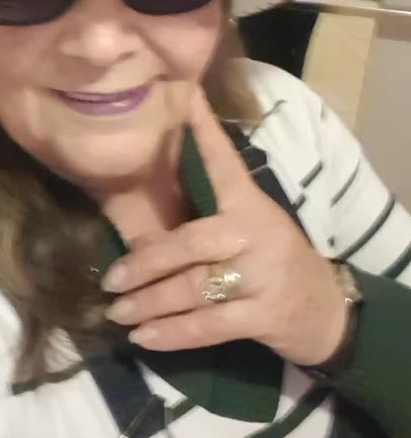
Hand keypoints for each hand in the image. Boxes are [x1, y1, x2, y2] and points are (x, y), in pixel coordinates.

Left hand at [103, 91, 346, 365]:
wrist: (326, 311)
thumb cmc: (277, 260)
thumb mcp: (254, 225)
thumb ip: (212, 215)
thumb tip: (150, 204)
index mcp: (251, 205)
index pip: (224, 164)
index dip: (205, 133)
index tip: (185, 99)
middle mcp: (255, 235)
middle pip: (190, 243)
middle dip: (146, 263)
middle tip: (111, 278)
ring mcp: (261, 277)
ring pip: (193, 289)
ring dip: (150, 303)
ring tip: (116, 312)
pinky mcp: (263, 316)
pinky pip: (208, 327)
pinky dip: (172, 335)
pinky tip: (144, 338)